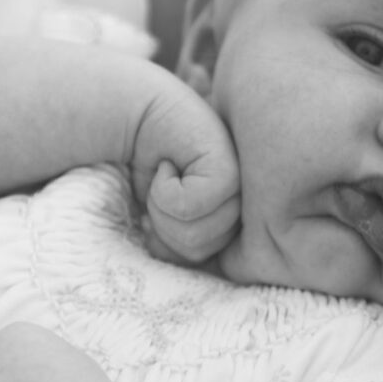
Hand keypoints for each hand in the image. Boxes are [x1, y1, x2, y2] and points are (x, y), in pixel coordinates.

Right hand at [131, 83, 240, 263]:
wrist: (137, 115)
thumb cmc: (148, 169)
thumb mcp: (165, 218)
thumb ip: (185, 245)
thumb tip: (189, 262)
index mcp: (237, 220)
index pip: (211, 266)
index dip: (175, 246)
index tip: (161, 217)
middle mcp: (245, 203)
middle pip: (201, 251)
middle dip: (166, 227)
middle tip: (163, 188)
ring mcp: (242, 186)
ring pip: (197, 235)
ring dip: (163, 210)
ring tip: (167, 174)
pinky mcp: (230, 169)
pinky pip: (191, 207)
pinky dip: (165, 192)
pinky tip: (168, 163)